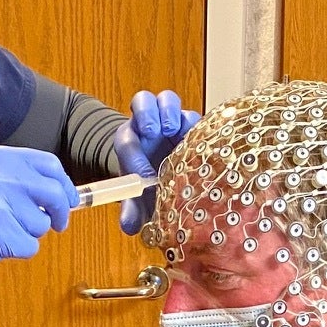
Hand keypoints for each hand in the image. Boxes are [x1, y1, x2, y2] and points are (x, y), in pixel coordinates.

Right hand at [0, 147, 77, 276]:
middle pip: (55, 194)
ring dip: (30, 232)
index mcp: (2, 157)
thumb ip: (23, 178)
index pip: (51, 166)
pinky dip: (19, 250)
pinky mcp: (0, 233)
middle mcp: (2, 176)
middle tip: (57, 224)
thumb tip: (64, 194)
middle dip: (61, 213)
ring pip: (42, 224)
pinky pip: (30, 246)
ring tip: (3, 228)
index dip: (66, 186)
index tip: (70, 200)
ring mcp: (0, 204)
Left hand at [113, 89, 200, 234]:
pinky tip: (200, 139)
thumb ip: (133, 211)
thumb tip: (129, 226)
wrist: (168, 176)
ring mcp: (170, 121)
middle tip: (156, 130)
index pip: (126, 140)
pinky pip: (193, 115)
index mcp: (130, 143)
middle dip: (148, 114)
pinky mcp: (191, 123)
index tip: (144, 173)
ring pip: (166, 100)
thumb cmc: (151, 186)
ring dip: (170, 111)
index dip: (133, 153)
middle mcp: (148, 126)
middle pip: (142, 102)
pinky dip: (196, 123)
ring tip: (175, 130)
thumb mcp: (141, 200)